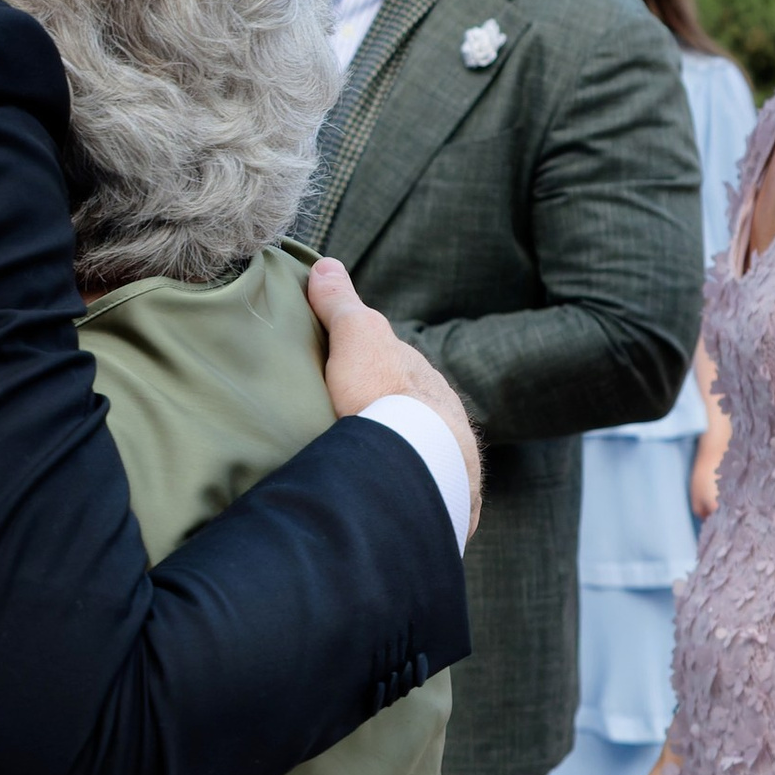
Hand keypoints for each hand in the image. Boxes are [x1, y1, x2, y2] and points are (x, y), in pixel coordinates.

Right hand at [306, 258, 482, 531]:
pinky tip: (386, 509)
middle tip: (349, 437)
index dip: (369, 375)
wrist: (419, 462)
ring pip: (420, 460)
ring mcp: (449, 465)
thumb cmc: (385, 395)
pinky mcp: (447, 506)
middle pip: (411, 418)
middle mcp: (444, 420)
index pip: (397, 374)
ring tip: (364, 480)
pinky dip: (407, 499)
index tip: (341, 383)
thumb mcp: (356, 337)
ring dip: (398, 467)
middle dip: (388, 425)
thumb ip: (341, 305)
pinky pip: (425, 497)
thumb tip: (325, 265)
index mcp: (424, 382)